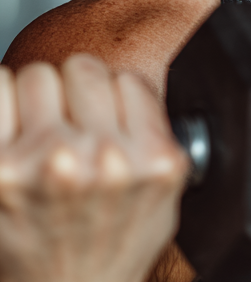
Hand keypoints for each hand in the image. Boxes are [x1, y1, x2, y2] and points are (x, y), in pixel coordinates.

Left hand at [0, 54, 189, 281]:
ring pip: (38, 75)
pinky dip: (3, 100)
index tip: (104, 120)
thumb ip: (158, 135)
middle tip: (69, 123)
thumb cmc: (111, 249)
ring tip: (39, 130)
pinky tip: (12, 127)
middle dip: (74, 93)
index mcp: (149, 159)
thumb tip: (132, 87)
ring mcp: (45, 163)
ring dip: (37, 98)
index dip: (112, 98)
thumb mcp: (166, 195)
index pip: (128, 80)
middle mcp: (100, 158)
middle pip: (82, 69)